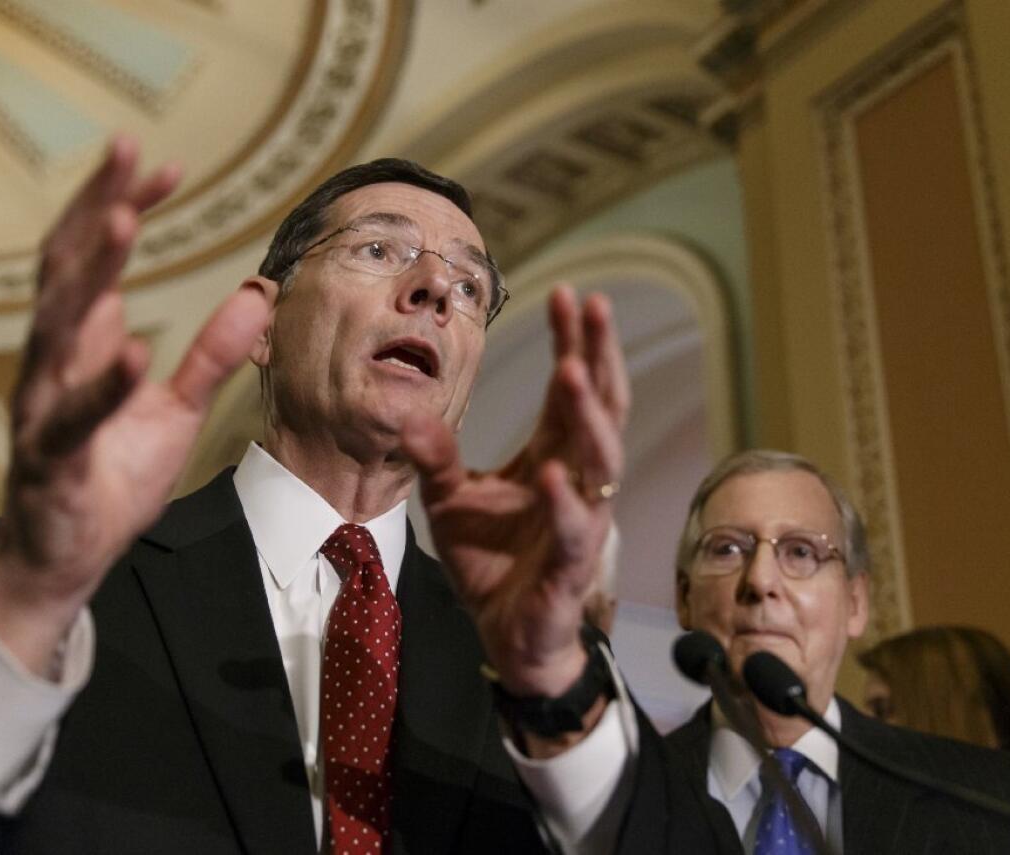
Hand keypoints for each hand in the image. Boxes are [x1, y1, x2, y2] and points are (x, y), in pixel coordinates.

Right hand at [0, 137, 275, 675]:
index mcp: (84, 343)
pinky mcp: (53, 460)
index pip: (96, 256)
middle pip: (68, 267)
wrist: (68, 554)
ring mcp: (47, 407)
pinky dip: (103, 385)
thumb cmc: (114, 473)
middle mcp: (57, 362)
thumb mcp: (176, 408)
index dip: (122, 205)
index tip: (166, 166)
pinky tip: (134, 351)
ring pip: (58, 325)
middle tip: (127, 152)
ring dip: (94, 272)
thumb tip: (256, 296)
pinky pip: (74, 418)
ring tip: (129, 221)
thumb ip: (212, 353)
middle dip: (98, 207)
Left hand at [402, 286, 629, 699]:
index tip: (564, 292)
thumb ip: (435, 457)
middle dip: (599, 356)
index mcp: (554, 455)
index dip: (573, 341)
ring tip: (573, 369)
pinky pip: (573, 528)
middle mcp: (578, 479)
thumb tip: (407, 414)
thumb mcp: (450, 500)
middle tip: (593, 306)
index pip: (572, 388)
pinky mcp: (569, 564)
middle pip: (601, 406)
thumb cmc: (490, 561)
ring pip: (599, 460)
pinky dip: (564, 502)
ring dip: (588, 415)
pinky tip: (551, 473)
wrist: (507, 635)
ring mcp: (581, 519)